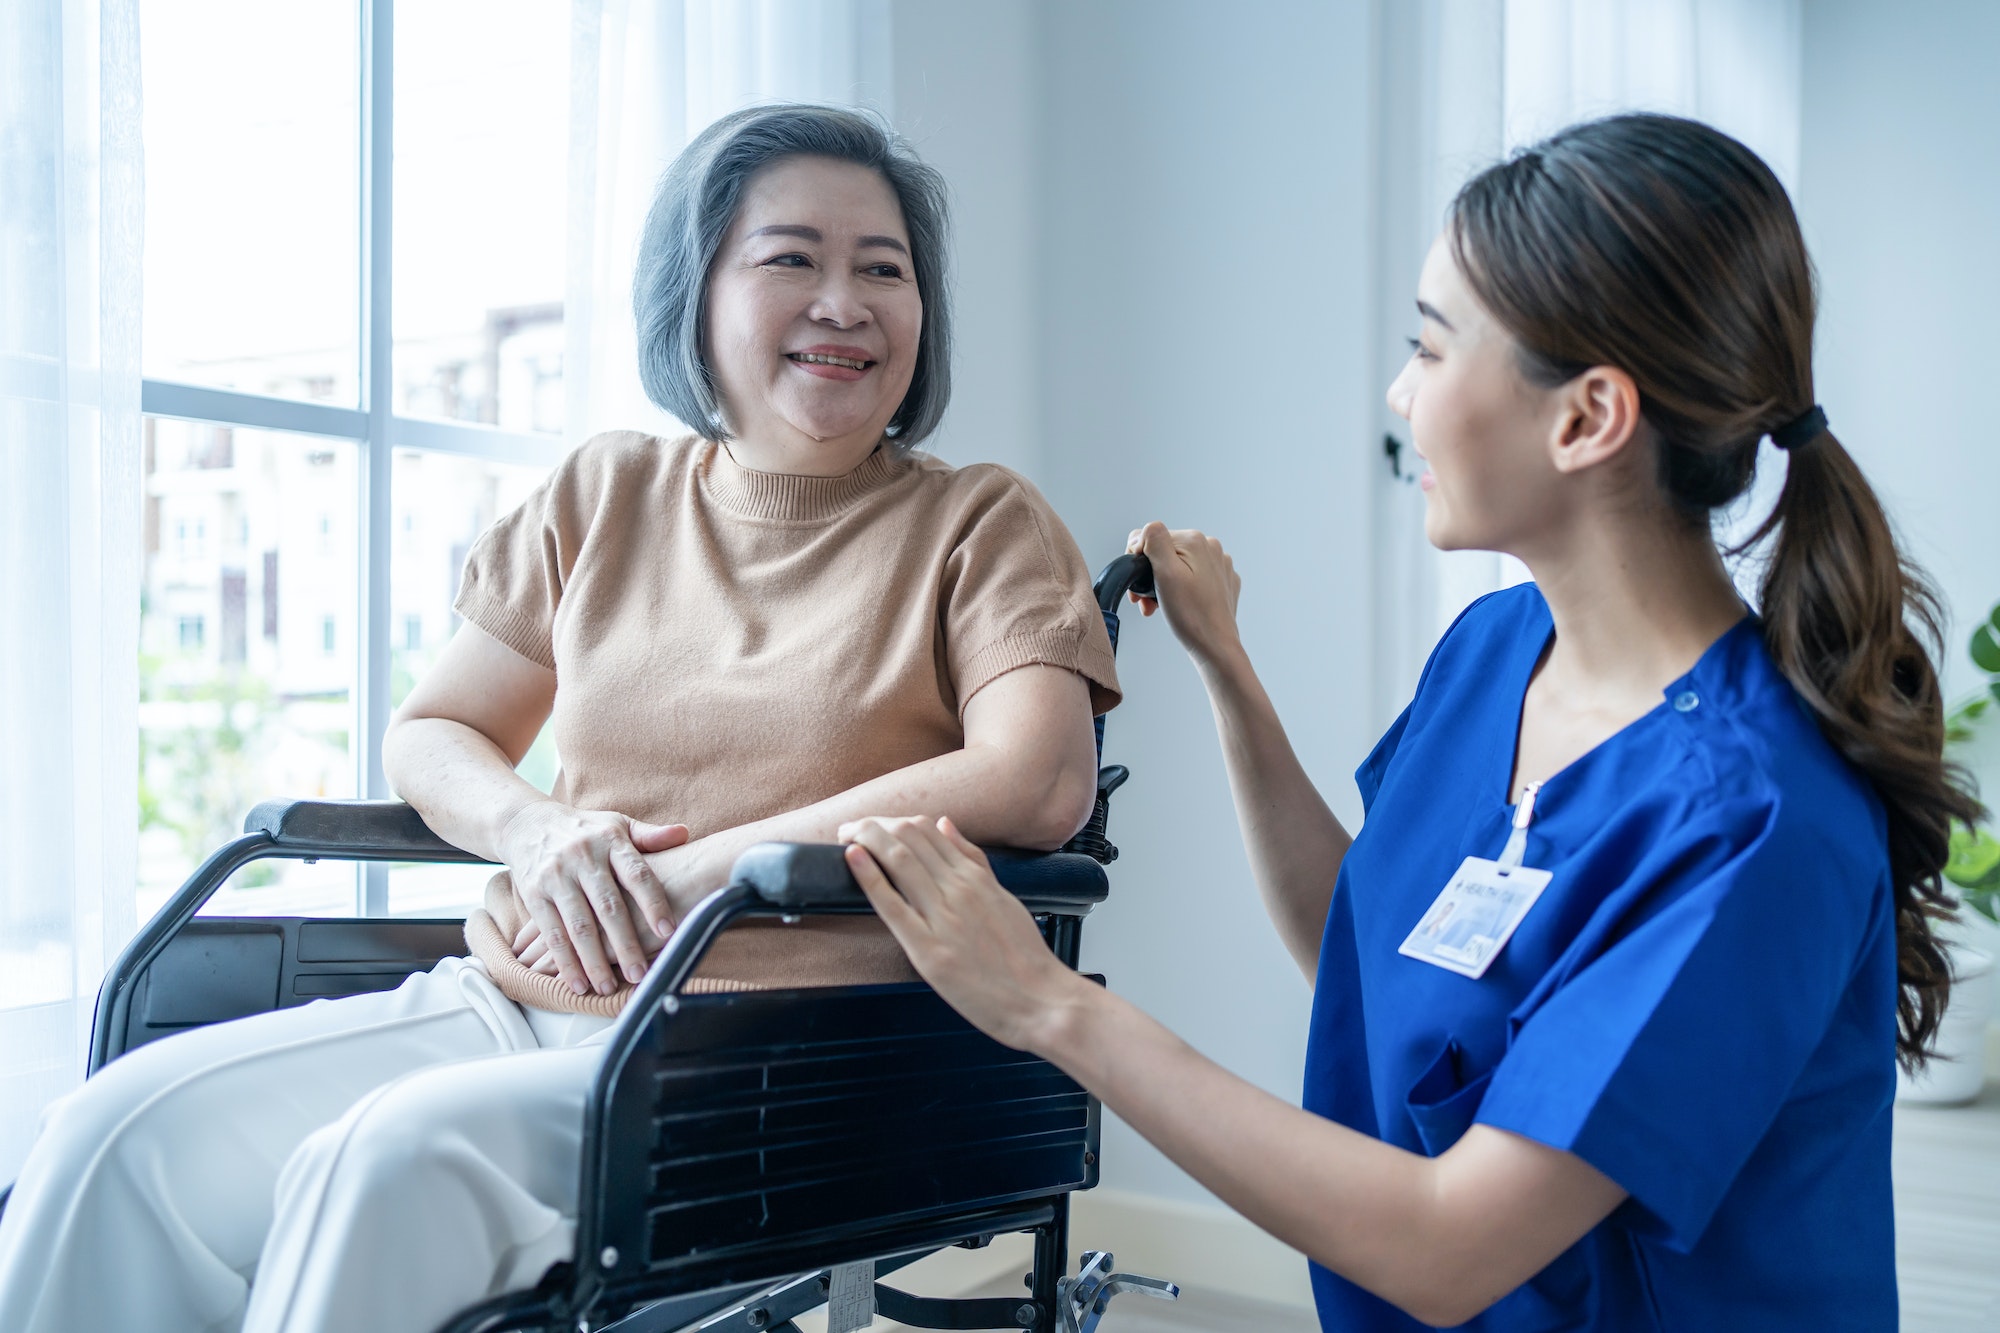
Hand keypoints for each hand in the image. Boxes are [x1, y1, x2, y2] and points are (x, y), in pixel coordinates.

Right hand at [496, 800, 689, 994]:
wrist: (526, 823)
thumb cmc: (585, 830)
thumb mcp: (617, 824)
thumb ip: (650, 836)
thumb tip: (683, 833)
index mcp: (610, 841)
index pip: (637, 874)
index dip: (653, 903)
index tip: (669, 931)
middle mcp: (582, 858)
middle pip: (608, 906)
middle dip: (625, 944)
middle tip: (640, 975)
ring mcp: (556, 877)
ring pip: (578, 925)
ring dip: (593, 960)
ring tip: (607, 988)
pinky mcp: (533, 894)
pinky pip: (552, 932)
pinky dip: (565, 961)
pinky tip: (577, 983)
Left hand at [839, 815, 1088, 1053]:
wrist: (1043, 1002)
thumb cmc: (1026, 959)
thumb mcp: (1004, 898)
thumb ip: (974, 862)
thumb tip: (946, 825)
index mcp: (976, 879)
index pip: (928, 831)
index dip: (894, 821)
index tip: (874, 825)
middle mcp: (959, 890)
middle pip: (908, 838)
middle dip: (872, 825)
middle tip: (851, 828)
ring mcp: (944, 919)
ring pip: (899, 860)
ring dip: (866, 839)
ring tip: (845, 835)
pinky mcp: (929, 951)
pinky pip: (893, 906)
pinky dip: (869, 877)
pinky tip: (852, 858)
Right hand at [1126, 521, 1243, 669]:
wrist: (1215, 646)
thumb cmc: (1191, 616)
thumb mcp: (1165, 574)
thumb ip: (1154, 541)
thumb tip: (1146, 530)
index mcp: (1196, 540)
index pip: (1151, 537)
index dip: (1138, 561)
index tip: (1140, 587)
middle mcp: (1211, 548)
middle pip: (1165, 551)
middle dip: (1150, 574)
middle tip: (1146, 600)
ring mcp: (1220, 565)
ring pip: (1179, 565)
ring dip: (1163, 583)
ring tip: (1160, 606)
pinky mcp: (1223, 582)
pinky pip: (1194, 578)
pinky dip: (1181, 590)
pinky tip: (1180, 607)